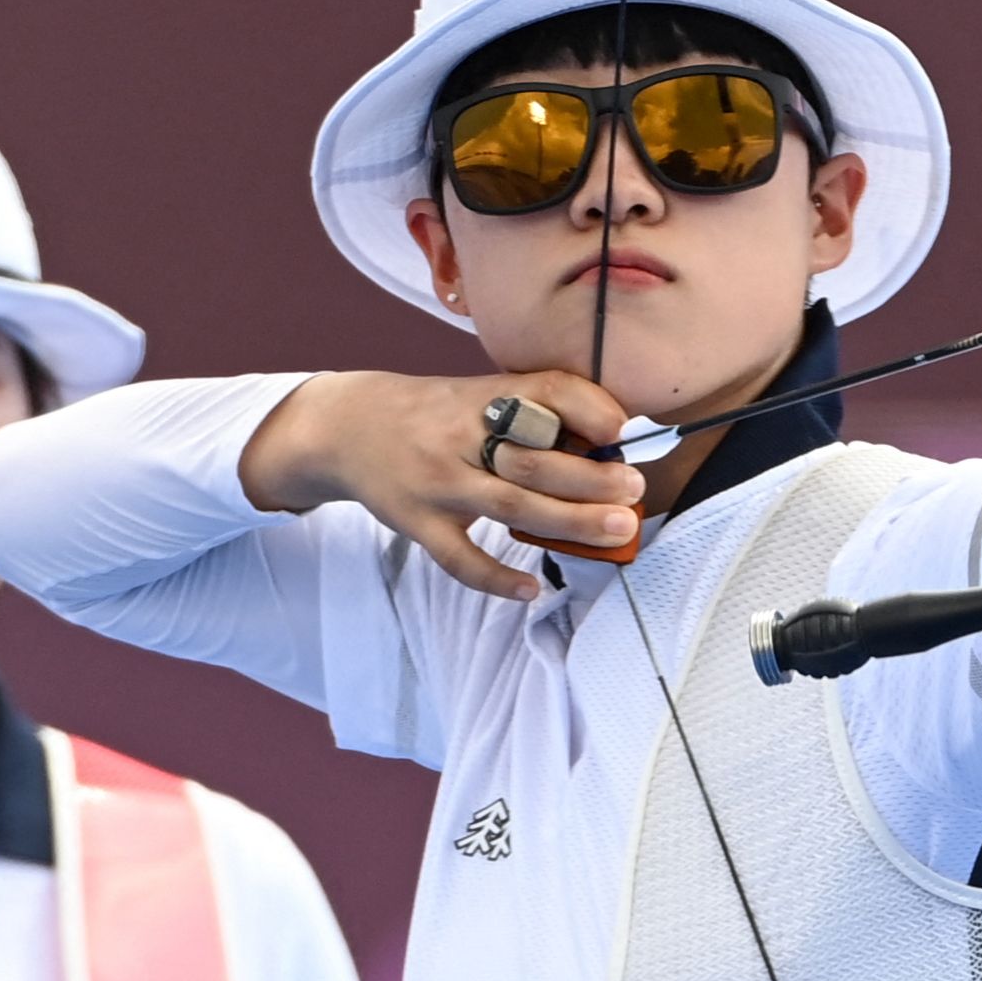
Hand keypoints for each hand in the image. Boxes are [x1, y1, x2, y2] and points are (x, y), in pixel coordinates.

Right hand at [240, 370, 644, 600]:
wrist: (347, 427)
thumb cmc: (433, 414)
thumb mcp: (479, 396)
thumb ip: (535, 412)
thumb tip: (611, 439)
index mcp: (483, 397)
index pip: (542, 391)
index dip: (586, 407)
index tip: (622, 427)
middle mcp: (460, 435)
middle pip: (534, 459)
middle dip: (591, 477)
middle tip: (634, 489)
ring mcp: (438, 483)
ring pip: (510, 505)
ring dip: (570, 520)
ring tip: (618, 528)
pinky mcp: (418, 523)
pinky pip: (458, 558)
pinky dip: (495, 577)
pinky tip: (531, 589)